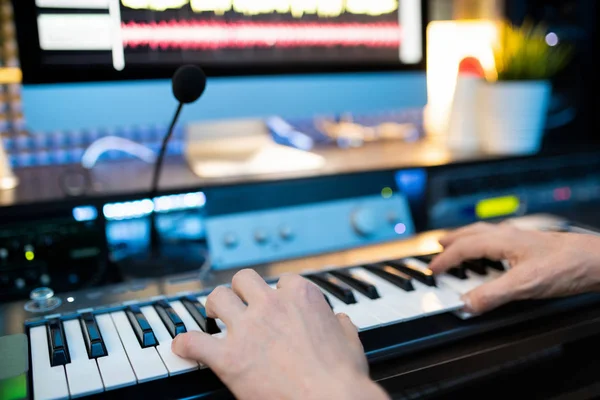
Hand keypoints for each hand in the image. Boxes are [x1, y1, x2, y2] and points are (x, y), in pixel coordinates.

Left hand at [171, 269, 388, 399]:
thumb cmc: (342, 377)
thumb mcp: (350, 341)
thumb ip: (340, 325)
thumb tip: (340, 321)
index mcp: (301, 296)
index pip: (282, 281)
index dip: (278, 293)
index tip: (277, 303)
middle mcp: (270, 305)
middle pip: (244, 279)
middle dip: (240, 290)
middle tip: (239, 303)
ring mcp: (247, 329)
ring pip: (217, 298)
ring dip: (214, 306)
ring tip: (213, 316)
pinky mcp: (228, 357)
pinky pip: (194, 342)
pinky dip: (186, 343)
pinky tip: (184, 346)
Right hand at [428, 222, 599, 313]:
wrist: (598, 261)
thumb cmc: (568, 266)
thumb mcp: (525, 285)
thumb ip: (492, 294)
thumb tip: (465, 304)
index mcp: (502, 240)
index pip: (464, 247)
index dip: (446, 259)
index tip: (433, 269)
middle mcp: (509, 235)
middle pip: (472, 233)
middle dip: (453, 240)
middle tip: (438, 247)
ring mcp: (522, 238)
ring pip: (486, 233)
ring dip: (467, 238)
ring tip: (459, 244)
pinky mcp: (533, 245)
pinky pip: (499, 238)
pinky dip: (486, 243)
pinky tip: (496, 251)